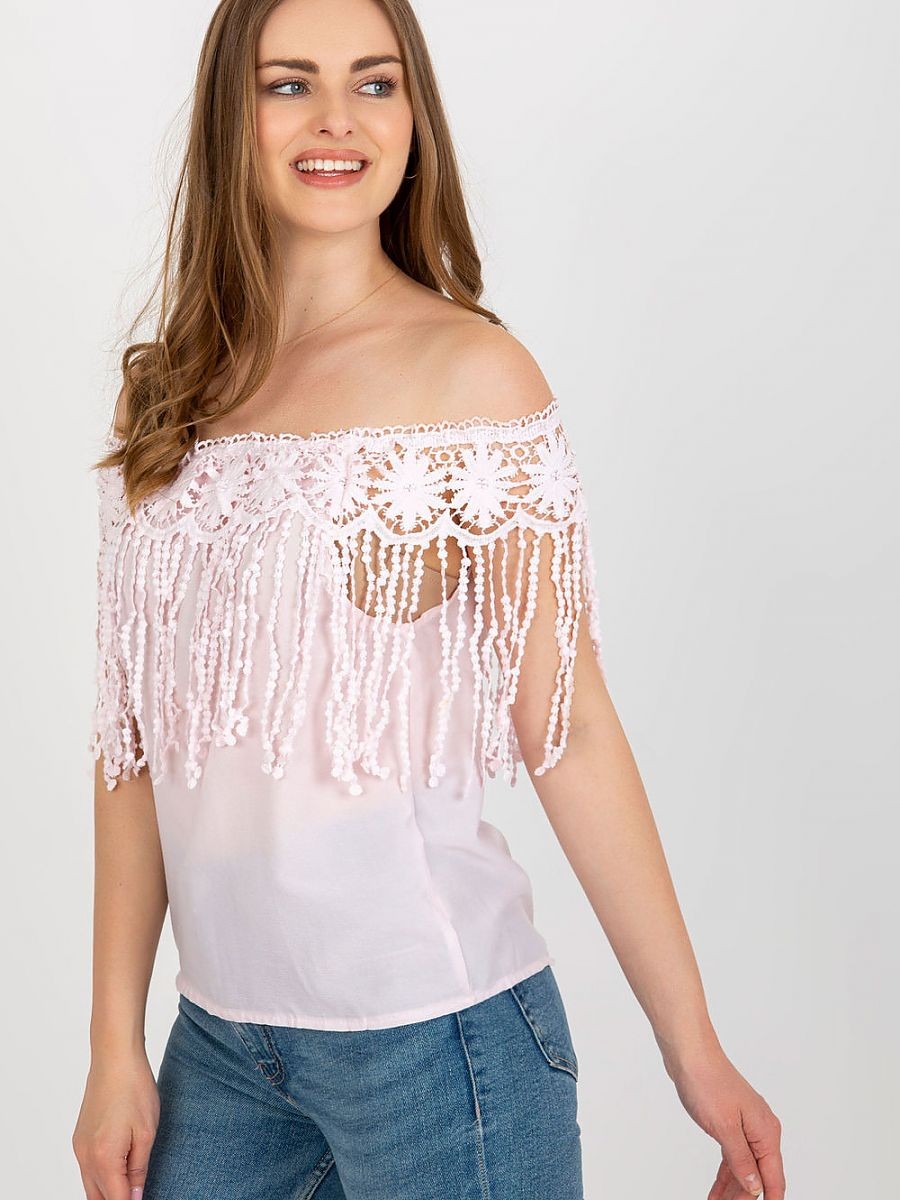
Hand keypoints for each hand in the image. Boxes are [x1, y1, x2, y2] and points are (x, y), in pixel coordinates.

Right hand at [72, 1050, 159, 1199]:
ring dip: (108, 1192)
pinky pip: (87, 1170)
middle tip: (138, 1195)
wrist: (114, 1058)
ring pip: (90, 1186)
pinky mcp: (78, 1139)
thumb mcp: (146, 1133)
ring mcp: (78, 1148)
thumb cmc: (134, 1089)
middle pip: (98, 1199)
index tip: (143, 1199)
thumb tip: (135, 1198)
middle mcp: (85, 1157)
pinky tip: (118, 1171)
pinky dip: (101, 1177)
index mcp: (104, 1158)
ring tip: (130, 1187)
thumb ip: (139, 1170)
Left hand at [663, 1042, 784, 1198]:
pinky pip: (733, 1156)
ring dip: (733, 1189)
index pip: (773, 1179)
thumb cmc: (708, 1082)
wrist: (689, 1054)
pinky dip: (725, 1174)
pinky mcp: (731, 1122)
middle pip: (759, 1176)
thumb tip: (755, 1188)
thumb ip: (741, 1161)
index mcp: (766, 1131)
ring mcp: (746, 1125)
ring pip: (744, 1168)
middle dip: (745, 1197)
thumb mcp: (724, 1128)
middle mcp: (761, 1129)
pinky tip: (716, 1190)